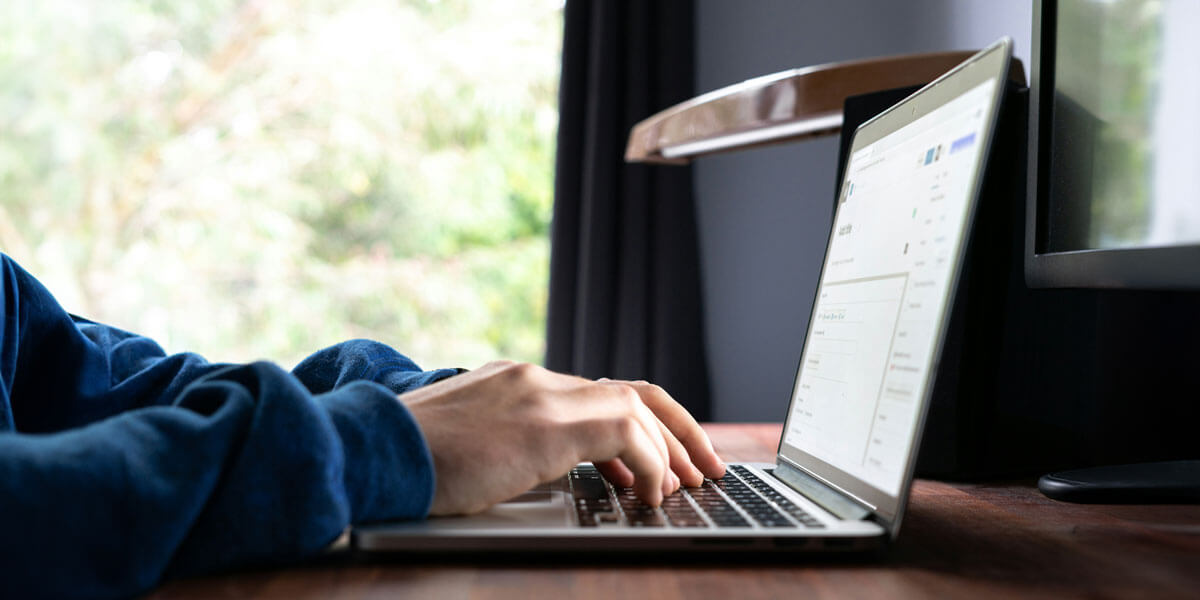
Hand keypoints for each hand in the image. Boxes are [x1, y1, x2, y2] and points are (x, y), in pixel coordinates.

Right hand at [402, 361, 725, 514]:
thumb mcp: (464, 444)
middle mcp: (535, 378)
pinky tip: (650, 494)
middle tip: (704, 466)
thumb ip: (506, 444)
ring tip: (688, 485)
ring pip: (636, 408)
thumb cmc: (402, 460)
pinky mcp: (545, 422)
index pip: (598, 392)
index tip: (661, 459)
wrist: (366, 450)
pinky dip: (649, 463)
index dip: (641, 425)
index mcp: (516, 382)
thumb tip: (542, 470)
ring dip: (671, 450)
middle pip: (633, 390)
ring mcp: (541, 394)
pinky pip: (625, 431)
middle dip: (678, 429)